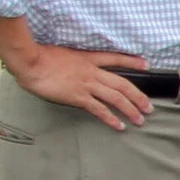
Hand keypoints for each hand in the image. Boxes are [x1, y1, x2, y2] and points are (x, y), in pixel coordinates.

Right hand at [13, 43, 152, 130]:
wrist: (30, 62)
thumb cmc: (39, 56)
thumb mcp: (61, 53)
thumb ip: (71, 61)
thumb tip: (71, 67)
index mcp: (88, 58)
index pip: (115, 58)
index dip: (132, 61)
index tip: (146, 64)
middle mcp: (91, 71)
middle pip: (122, 83)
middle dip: (138, 96)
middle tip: (150, 107)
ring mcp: (86, 84)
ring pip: (116, 97)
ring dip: (130, 109)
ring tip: (140, 119)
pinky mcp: (78, 96)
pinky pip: (99, 109)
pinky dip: (111, 118)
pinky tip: (119, 126)